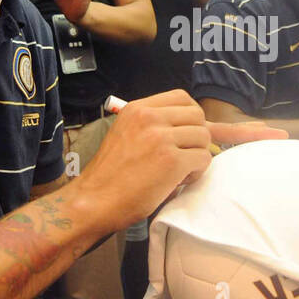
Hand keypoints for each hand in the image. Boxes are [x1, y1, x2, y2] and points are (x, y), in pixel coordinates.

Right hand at [74, 90, 286, 230]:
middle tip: (184, 159)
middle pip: (198, 117)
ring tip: (178, 174)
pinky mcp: (171, 160)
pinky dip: (197, 173)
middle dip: (198, 139)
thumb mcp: (127, 135)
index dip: (194, 116)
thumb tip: (193, 128)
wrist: (93, 200)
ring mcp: (161, 137)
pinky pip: (204, 160)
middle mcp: (150, 117)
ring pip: (204, 139)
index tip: (196, 132)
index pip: (182, 98)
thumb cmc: (112, 176)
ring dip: (198, 158)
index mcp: (138, 109)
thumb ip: (155, 126)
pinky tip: (179, 182)